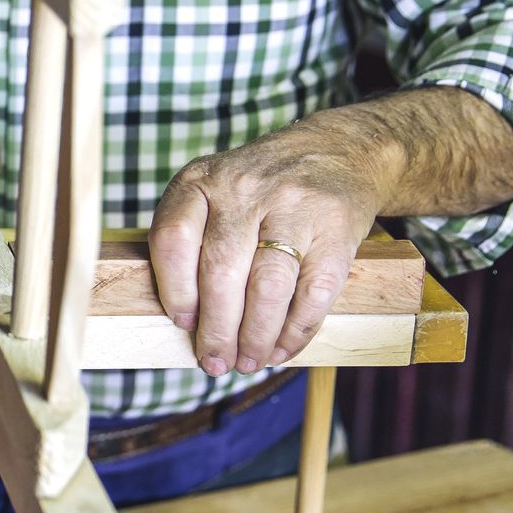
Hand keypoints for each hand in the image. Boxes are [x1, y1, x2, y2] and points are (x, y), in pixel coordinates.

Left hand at [149, 124, 378, 374]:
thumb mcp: (214, 191)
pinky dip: (296, 330)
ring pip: (267, 287)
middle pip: (221, 271)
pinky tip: (282, 348)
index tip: (183, 323)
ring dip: (255, 337)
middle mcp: (244, 188)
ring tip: (249, 362)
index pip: (173, 239)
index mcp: (201, 179)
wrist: (339, 150)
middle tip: (216, 362)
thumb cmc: (260, 190)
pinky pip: (313, 293)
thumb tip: (186, 324)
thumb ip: (193, 241)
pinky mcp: (335, 228)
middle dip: (217, 330)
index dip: (174, 290)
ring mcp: (293, 206)